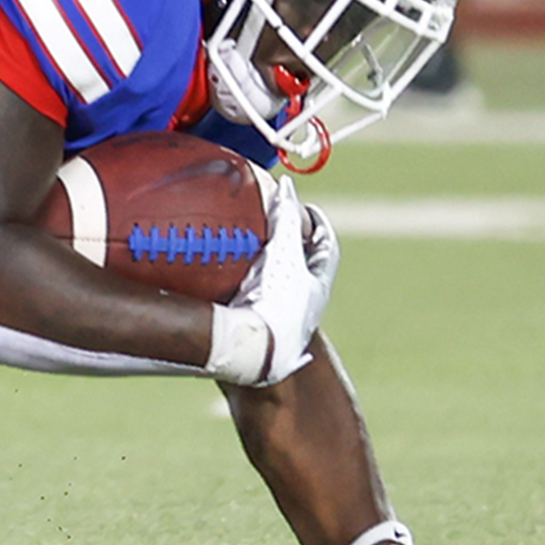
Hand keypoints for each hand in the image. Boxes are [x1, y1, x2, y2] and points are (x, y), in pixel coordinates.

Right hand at [210, 177, 335, 387]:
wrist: (254, 359)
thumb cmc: (276, 304)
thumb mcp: (283, 253)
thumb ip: (284, 219)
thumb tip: (286, 186)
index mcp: (318, 285)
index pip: (326, 246)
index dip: (316, 222)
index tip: (301, 204)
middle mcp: (304, 304)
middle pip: (303, 266)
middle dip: (288, 244)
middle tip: (269, 221)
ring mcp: (280, 320)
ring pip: (276, 285)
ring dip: (262, 267)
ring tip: (238, 247)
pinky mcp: (255, 332)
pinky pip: (250, 300)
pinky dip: (239, 286)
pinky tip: (217, 281)